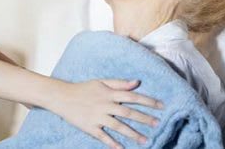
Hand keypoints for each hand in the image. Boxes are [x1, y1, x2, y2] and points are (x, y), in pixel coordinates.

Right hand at [48, 79, 162, 148]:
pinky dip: (113, 143)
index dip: (148, 101)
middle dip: (144, 118)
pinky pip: (103, 136)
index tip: (162, 106)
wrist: (62, 96)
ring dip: (133, 134)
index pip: (132, 96)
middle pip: (128, 112)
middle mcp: (105, 104)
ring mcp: (97, 116)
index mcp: (109, 93)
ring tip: (146, 141)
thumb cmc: (83, 88)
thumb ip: (119, 83)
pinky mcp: (90, 127)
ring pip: (118, 126)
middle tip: (158, 124)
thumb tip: (137, 82)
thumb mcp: (101, 82)